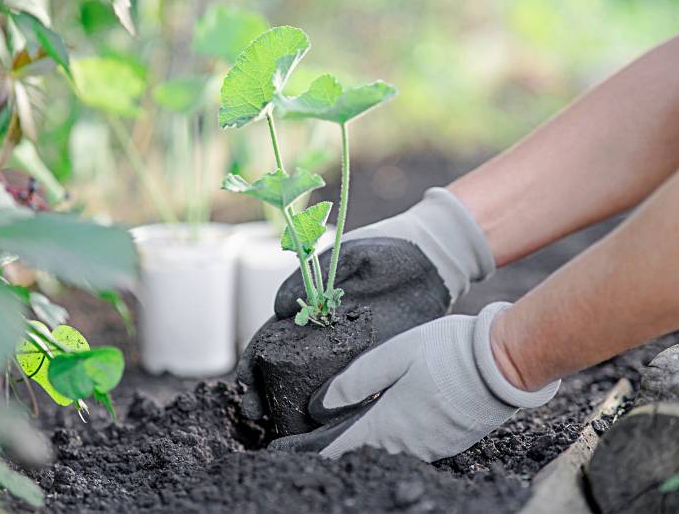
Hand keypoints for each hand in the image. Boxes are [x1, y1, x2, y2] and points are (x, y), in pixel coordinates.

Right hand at [238, 237, 449, 419]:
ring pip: (317, 387)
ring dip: (296, 409)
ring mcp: (353, 353)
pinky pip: (357, 391)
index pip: (272, 340)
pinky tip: (325, 428)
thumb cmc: (386, 250)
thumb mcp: (344, 256)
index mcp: (310, 311)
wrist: (435, 260)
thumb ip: (309, 277)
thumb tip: (278, 308)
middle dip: (267, 393)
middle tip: (254, 413)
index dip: (254, 360)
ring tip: (280, 429)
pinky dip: (339, 411)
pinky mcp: (381, 364)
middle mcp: (326, 337)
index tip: (244, 380)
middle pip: (287, 371)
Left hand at [268, 302, 559, 461]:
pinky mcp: (448, 442)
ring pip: (385, 451)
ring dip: (361, 446)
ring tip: (341, 435)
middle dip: (332, 449)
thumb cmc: (448, 352)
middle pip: (360, 452)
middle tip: (306, 444)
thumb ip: (356, 380)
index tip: (282, 454)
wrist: (503, 365)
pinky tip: (386, 426)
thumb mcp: (394, 355)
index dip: (309, 452)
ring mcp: (430, 446)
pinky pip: (408, 448)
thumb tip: (321, 404)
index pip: (338, 447)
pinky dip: (389, 441)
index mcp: (388, 423)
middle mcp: (406, 443)